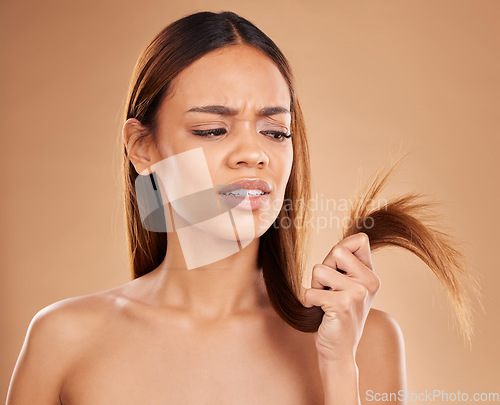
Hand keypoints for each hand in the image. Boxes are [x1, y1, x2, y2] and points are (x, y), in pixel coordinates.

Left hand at [304, 232, 380, 361]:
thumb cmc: (336, 314)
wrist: (339, 351)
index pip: (359, 240)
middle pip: (336, 251)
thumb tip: (339, 245)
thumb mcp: (346, 286)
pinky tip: (321, 313)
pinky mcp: (342, 305)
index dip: (340, 253)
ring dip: (315, 287)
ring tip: (326, 303)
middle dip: (323, 270)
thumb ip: (345, 264)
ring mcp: (358, 293)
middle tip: (329, 291)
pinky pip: (311, 292)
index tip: (338, 273)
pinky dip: (309, 302)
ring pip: (319, 270)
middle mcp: (369, 282)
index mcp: (371, 275)